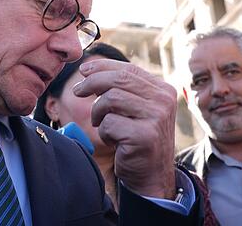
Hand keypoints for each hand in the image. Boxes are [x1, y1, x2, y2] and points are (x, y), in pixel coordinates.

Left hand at [72, 59, 177, 198]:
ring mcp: (156, 118)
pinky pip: (109, 123)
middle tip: (77, 91)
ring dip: (98, 112)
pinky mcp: (144, 136)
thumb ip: (122, 89)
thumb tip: (89, 70)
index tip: (83, 70)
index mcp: (163, 90)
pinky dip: (104, 132)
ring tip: (101, 124)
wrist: (152, 175)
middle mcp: (164, 101)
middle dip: (92, 83)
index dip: (102, 67)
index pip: (129, 69)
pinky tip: (113, 141)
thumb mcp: (135, 108)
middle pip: (118, 80)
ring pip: (111, 99)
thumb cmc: (137, 138)